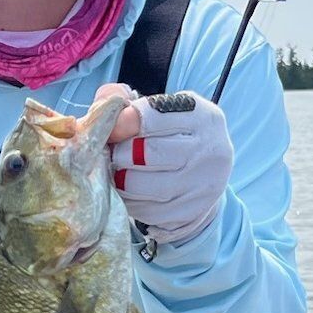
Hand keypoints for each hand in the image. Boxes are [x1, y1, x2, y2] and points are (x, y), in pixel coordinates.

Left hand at [96, 84, 233, 245]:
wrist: (206, 174)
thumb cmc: (172, 135)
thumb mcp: (158, 110)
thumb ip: (125, 101)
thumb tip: (103, 105)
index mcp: (201, 116)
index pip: (152, 116)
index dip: (122, 123)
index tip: (109, 130)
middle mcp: (210, 149)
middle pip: (147, 153)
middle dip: (121, 154)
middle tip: (114, 154)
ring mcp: (203, 184)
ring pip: (143, 185)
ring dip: (121, 180)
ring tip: (119, 172)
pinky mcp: (192, 212)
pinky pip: (147, 210)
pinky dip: (131, 202)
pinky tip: (132, 192)